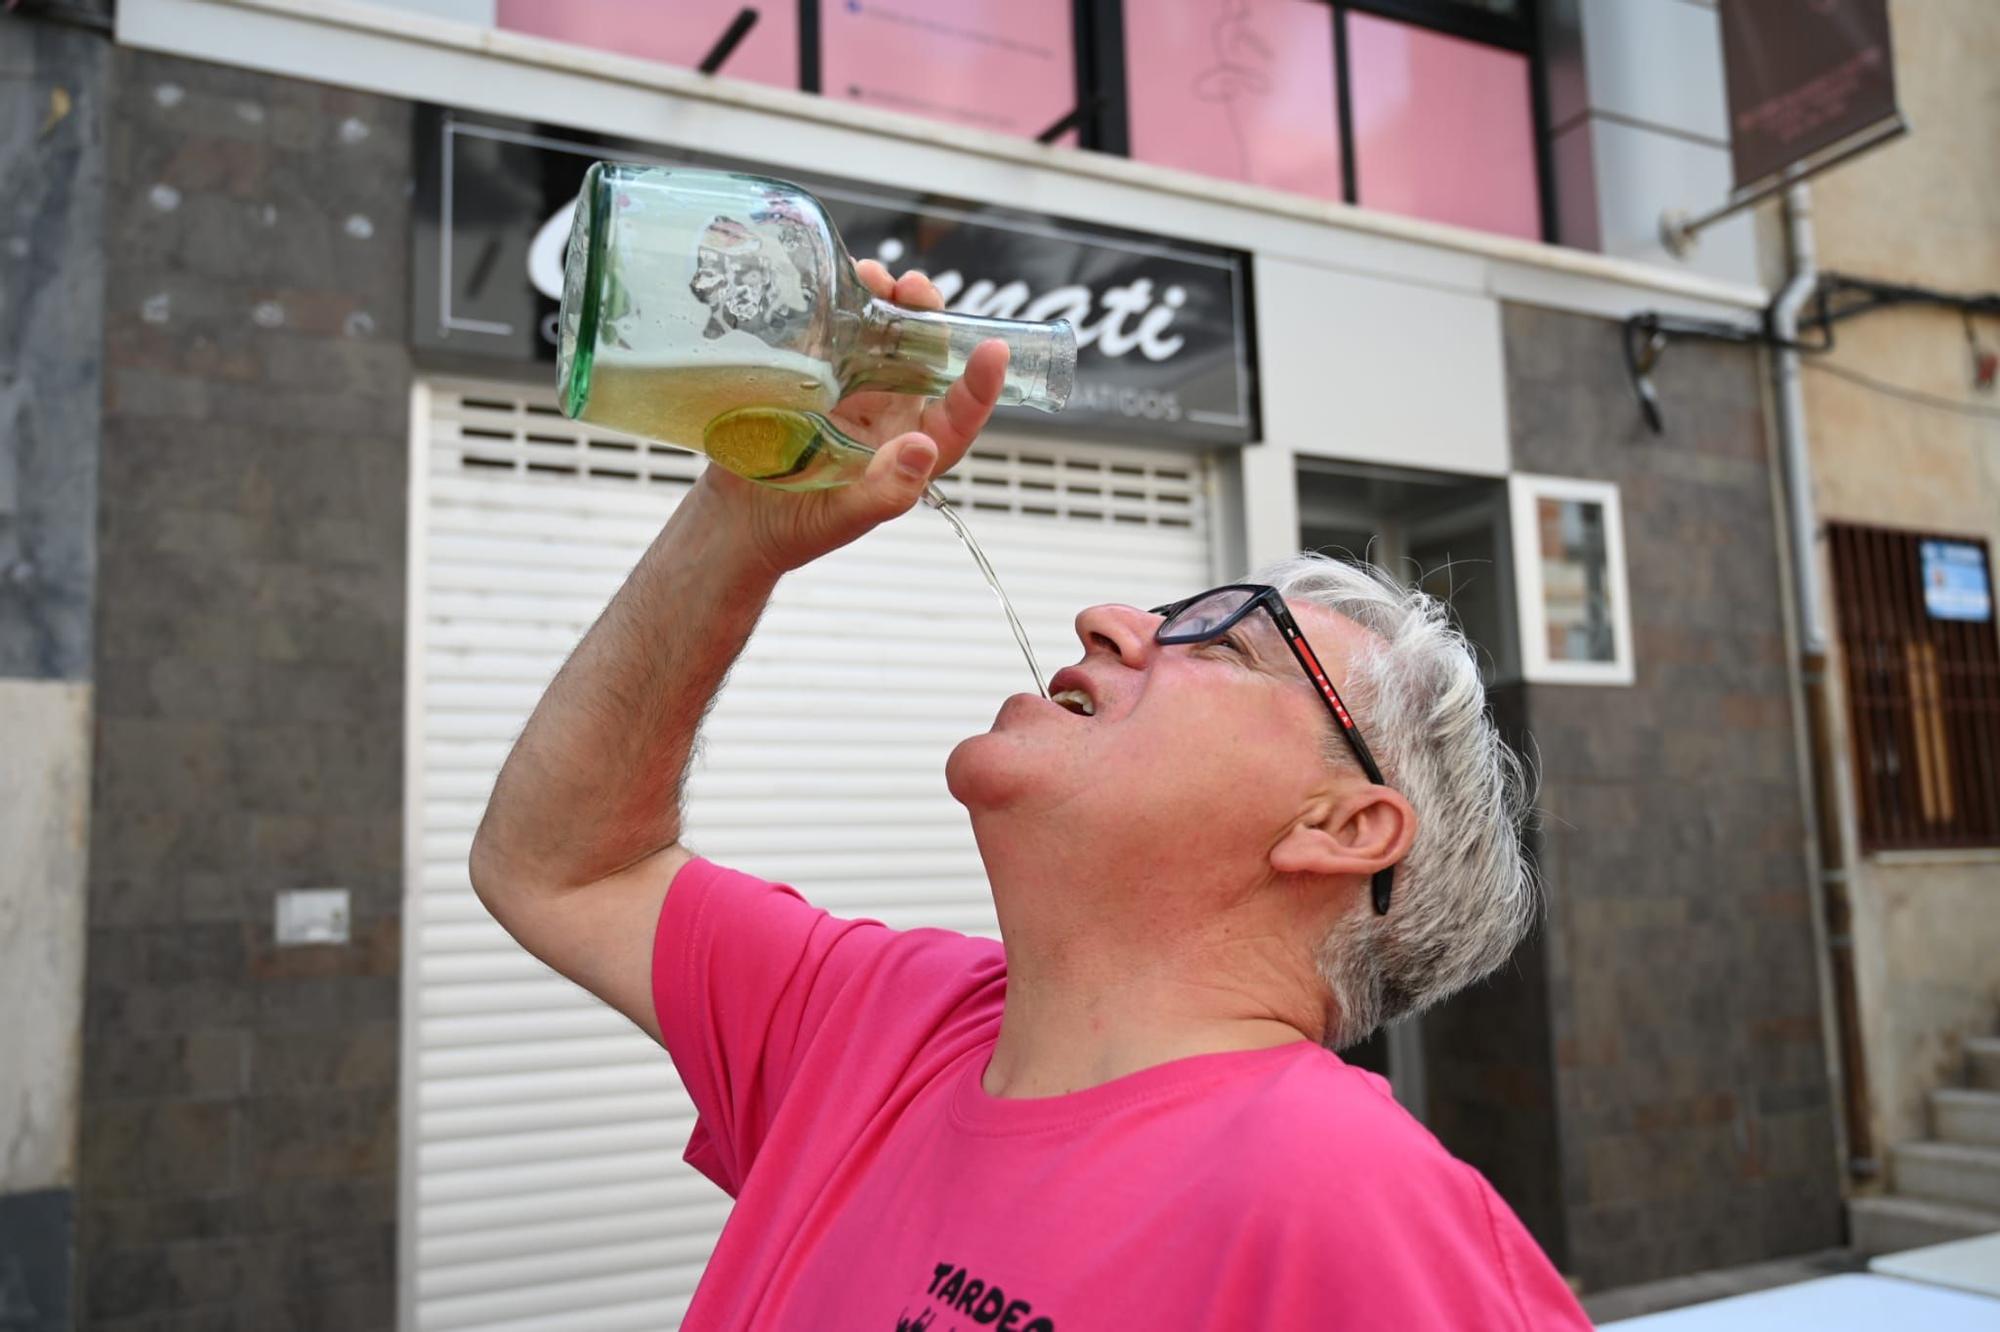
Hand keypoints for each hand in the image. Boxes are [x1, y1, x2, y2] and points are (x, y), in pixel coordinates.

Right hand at [698, 262, 1008, 577]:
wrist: (735, 520)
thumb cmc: (797, 528)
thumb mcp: (844, 517)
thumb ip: (888, 490)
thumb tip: (923, 449)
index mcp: (908, 449)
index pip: (957, 415)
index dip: (980, 384)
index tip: (994, 351)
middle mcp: (888, 414)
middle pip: (920, 357)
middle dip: (923, 316)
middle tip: (913, 287)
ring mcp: (850, 392)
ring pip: (879, 336)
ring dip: (880, 302)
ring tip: (871, 276)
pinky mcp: (812, 377)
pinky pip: (832, 335)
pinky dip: (834, 308)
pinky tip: (829, 288)